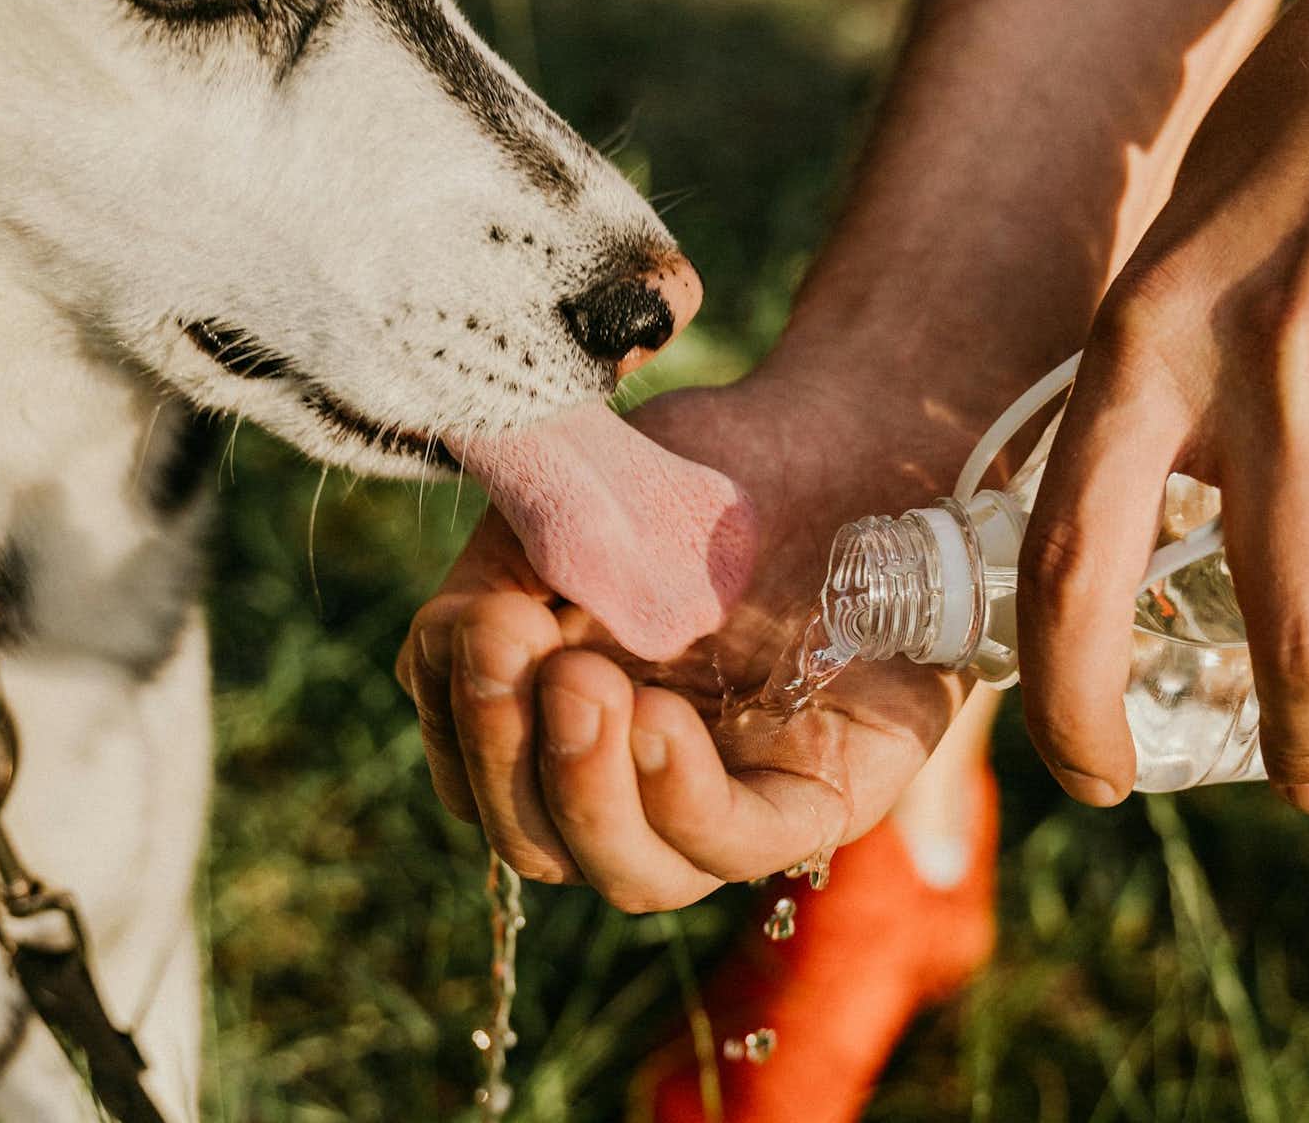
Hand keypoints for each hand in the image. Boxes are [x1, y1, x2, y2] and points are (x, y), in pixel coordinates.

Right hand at [396, 367, 980, 911]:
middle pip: (535, 836)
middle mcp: (637, 775)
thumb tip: (454, 636)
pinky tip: (657, 723)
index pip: (476, 771)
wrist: (854, 438)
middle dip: (506, 753)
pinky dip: (680, 799)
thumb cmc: (711, 472)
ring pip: (628, 871)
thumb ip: (507, 563)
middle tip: (512, 645)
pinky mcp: (816, 798)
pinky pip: (737, 847)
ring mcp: (726, 798)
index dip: (458, 716)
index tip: (472, 623)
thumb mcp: (584, 500)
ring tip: (588, 687)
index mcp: (563, 714)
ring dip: (585, 789)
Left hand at [1017, 0, 1308, 812]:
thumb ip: (1143, 428)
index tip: (1098, 773)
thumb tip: (1130, 596)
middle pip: (1293, 638)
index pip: (1077, 568)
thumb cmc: (1271, 178)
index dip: (1073, 702)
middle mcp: (1269, 374)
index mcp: (1144, 354)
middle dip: (1306, 756)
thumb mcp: (1155, 284)